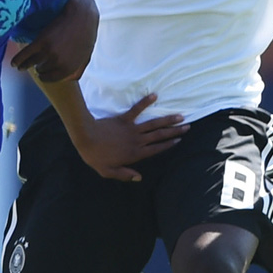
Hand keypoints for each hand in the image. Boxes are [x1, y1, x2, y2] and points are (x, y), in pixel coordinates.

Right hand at [11, 0, 98, 81]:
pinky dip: (18, 59)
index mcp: (69, 68)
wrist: (82, 14)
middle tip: (35, 65)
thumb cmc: (86, 33)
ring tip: (20, 66)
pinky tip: (14, 63)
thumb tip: (70, 80)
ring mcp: (49, 52)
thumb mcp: (86, 55)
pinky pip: (26, 54)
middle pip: (41, 69)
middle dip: (38, 67)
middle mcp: (58, 62)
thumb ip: (78, 70)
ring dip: (25, 65)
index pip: (51, 78)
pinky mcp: (41, 41)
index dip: (45, 76)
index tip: (40, 74)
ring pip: (32, 63)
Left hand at [70, 93, 187, 181]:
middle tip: (187, 126)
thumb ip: (124, 175)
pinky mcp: (124, 119)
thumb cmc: (95, 156)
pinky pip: (136, 109)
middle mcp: (137, 141)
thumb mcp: (108, 172)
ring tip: (180, 115)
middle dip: (174, 131)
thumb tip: (139, 178)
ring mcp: (131, 129)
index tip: (179, 140)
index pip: (156, 149)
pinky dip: (145, 102)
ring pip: (153, 124)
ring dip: (167, 119)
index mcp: (135, 154)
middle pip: (160, 135)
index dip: (169, 144)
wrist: (86, 137)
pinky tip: (155, 95)